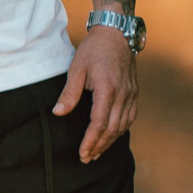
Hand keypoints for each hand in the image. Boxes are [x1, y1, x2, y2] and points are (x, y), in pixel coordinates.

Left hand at [54, 24, 137, 162]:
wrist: (116, 34)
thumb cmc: (94, 50)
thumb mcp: (76, 68)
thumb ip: (69, 93)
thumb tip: (58, 113)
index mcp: (107, 90)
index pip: (99, 123)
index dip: (91, 141)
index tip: (82, 154)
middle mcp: (123, 95)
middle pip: (112, 129)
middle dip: (99, 146)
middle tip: (87, 159)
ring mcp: (131, 95)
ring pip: (123, 126)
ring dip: (110, 141)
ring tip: (97, 152)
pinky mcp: (134, 93)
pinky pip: (130, 117)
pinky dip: (120, 130)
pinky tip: (112, 136)